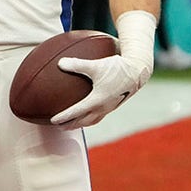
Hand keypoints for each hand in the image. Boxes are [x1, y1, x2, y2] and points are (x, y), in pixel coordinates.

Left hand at [51, 11, 155, 129]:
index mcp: (97, 100)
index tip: (53, 120)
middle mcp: (103, 107)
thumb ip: (77, 64)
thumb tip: (59, 63)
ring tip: (72, 124)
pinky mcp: (114, 104)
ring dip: (81, 124)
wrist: (138, 71)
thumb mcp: (95, 64)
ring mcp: (109, 107)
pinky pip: (99, 115)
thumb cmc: (116, 67)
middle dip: (71, 125)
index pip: (77, 112)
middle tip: (59, 127)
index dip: (64, 117)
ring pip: (93, 120)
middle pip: (84, 121)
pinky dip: (90, 117)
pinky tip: (88, 110)